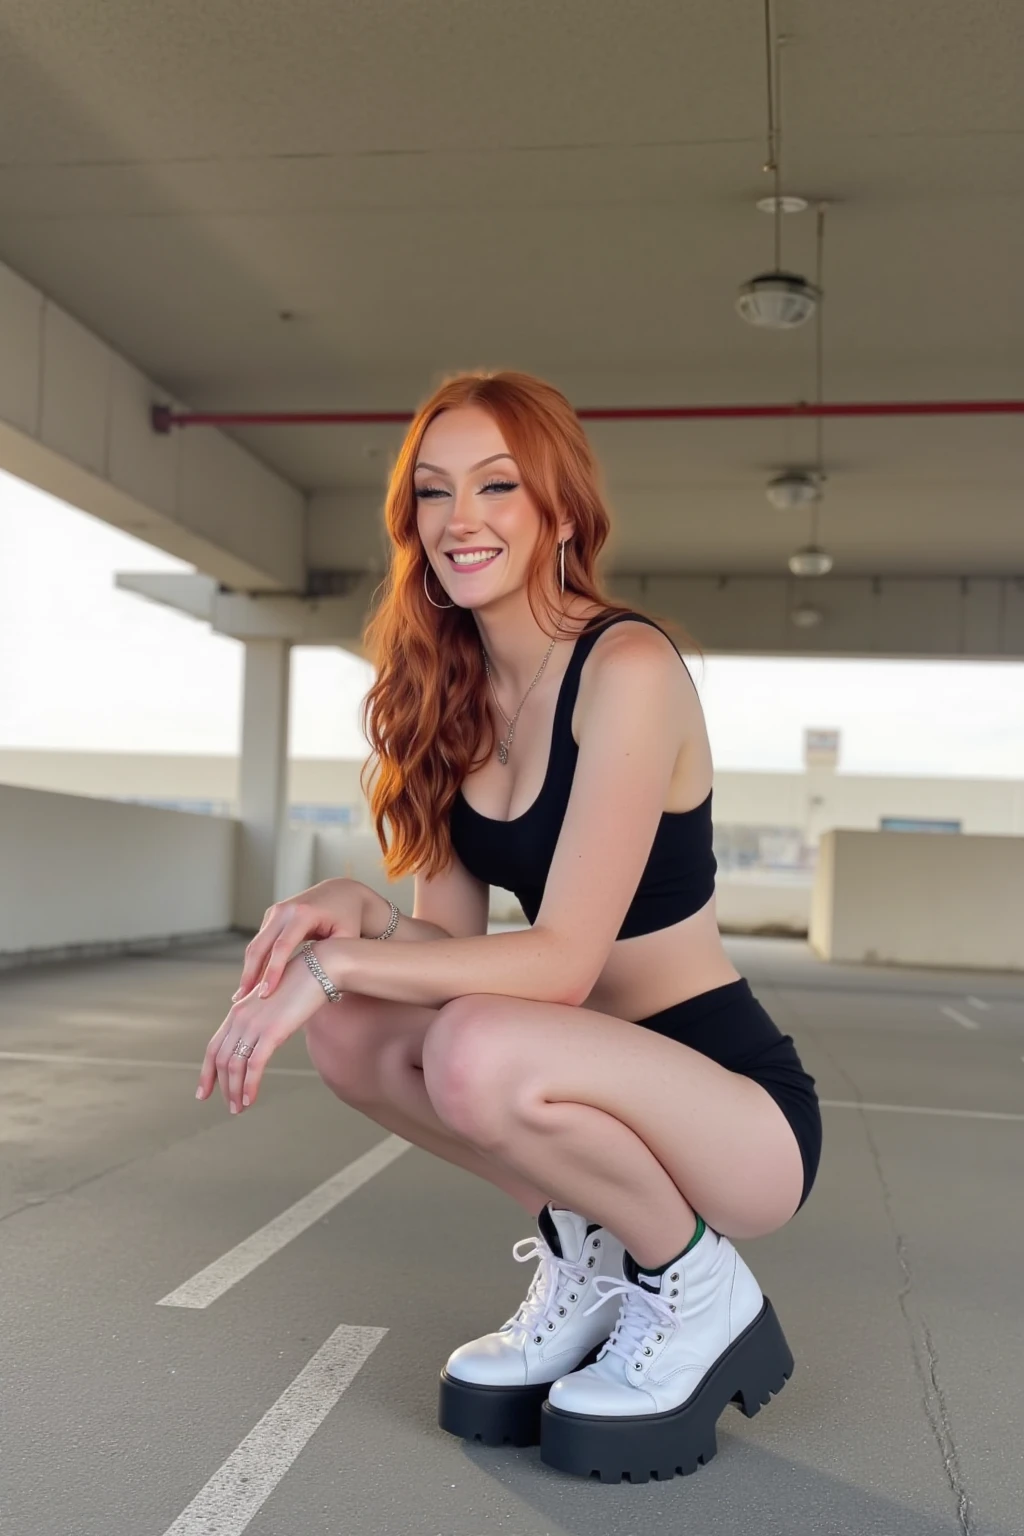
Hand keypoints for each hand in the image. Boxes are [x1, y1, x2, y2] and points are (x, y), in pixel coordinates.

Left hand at [197, 947, 338, 1112]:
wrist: (320, 968)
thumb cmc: (301, 983)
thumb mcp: (273, 1001)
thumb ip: (260, 1016)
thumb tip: (255, 1030)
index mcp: (238, 1010)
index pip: (214, 1046)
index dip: (206, 1072)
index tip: (204, 1091)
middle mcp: (240, 1016)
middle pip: (220, 1059)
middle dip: (220, 1086)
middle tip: (229, 1106)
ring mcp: (254, 1024)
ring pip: (234, 1065)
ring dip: (235, 1090)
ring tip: (239, 1108)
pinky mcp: (272, 1031)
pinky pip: (254, 1065)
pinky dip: (249, 1085)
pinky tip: (250, 1099)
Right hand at [232, 879, 367, 1003]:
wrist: (341, 892)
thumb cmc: (348, 918)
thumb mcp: (347, 937)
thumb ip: (335, 959)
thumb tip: (324, 991)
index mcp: (304, 913)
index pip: (282, 947)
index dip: (272, 971)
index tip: (265, 994)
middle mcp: (285, 910)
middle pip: (260, 946)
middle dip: (250, 974)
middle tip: (242, 1001)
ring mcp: (275, 912)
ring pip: (255, 945)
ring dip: (248, 971)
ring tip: (242, 997)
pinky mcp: (271, 917)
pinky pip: (260, 943)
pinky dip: (254, 963)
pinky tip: (252, 983)